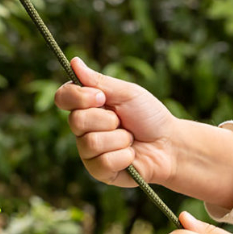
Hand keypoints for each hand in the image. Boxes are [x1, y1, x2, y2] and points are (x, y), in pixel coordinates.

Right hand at [54, 57, 178, 187]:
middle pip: (76, 121)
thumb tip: (74, 62)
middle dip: (107, 119)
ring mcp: (89, 152)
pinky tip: (131, 155)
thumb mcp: (127, 93)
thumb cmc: (149, 116)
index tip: (101, 97)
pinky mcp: (99, 171)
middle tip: (123, 121)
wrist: (170, 144)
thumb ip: (99, 81)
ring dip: (119, 139)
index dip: (78, 97)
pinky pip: (103, 162)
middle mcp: (83, 129)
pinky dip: (124, 156)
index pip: (63, 98)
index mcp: (87, 106)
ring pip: (91, 143)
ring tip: (130, 139)